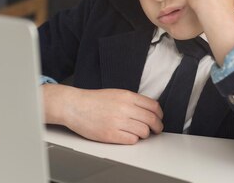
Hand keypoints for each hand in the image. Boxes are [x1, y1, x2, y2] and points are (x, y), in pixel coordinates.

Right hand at [43, 84, 162, 144]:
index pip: (153, 106)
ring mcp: (118, 122)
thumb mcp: (116, 93)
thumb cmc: (93, 100)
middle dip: (157, 127)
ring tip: (139, 132)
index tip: (159, 118)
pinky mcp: (111, 134)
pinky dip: (133, 139)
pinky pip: (132, 140)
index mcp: (127, 96)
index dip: (159, 114)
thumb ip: (133, 100)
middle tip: (156, 129)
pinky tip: (128, 136)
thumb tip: (149, 110)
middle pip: (152, 120)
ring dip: (144, 134)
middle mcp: (124, 108)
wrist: (74, 106)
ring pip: (144, 132)